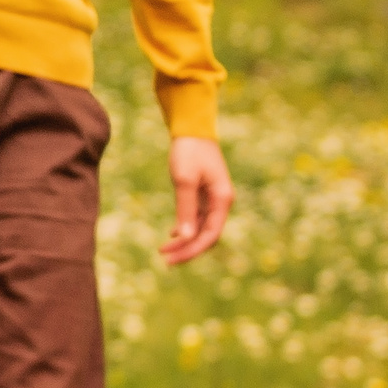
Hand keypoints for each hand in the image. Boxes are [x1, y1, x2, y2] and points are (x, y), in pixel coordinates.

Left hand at [162, 136, 232, 265]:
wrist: (192, 128)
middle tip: (165, 260)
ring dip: (185, 241)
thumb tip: (185, 237)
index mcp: (222, 200)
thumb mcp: (184, 180)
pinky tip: (173, 235)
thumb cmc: (189, 151)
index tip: (172, 259)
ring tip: (164, 251)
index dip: (192, 250)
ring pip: (202, 228)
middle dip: (187, 250)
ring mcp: (213, 199)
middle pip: (207, 235)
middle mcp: (221, 202)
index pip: (210, 235)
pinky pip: (198, 218)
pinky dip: (186, 228)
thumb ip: (185, 209)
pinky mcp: (204, 194)